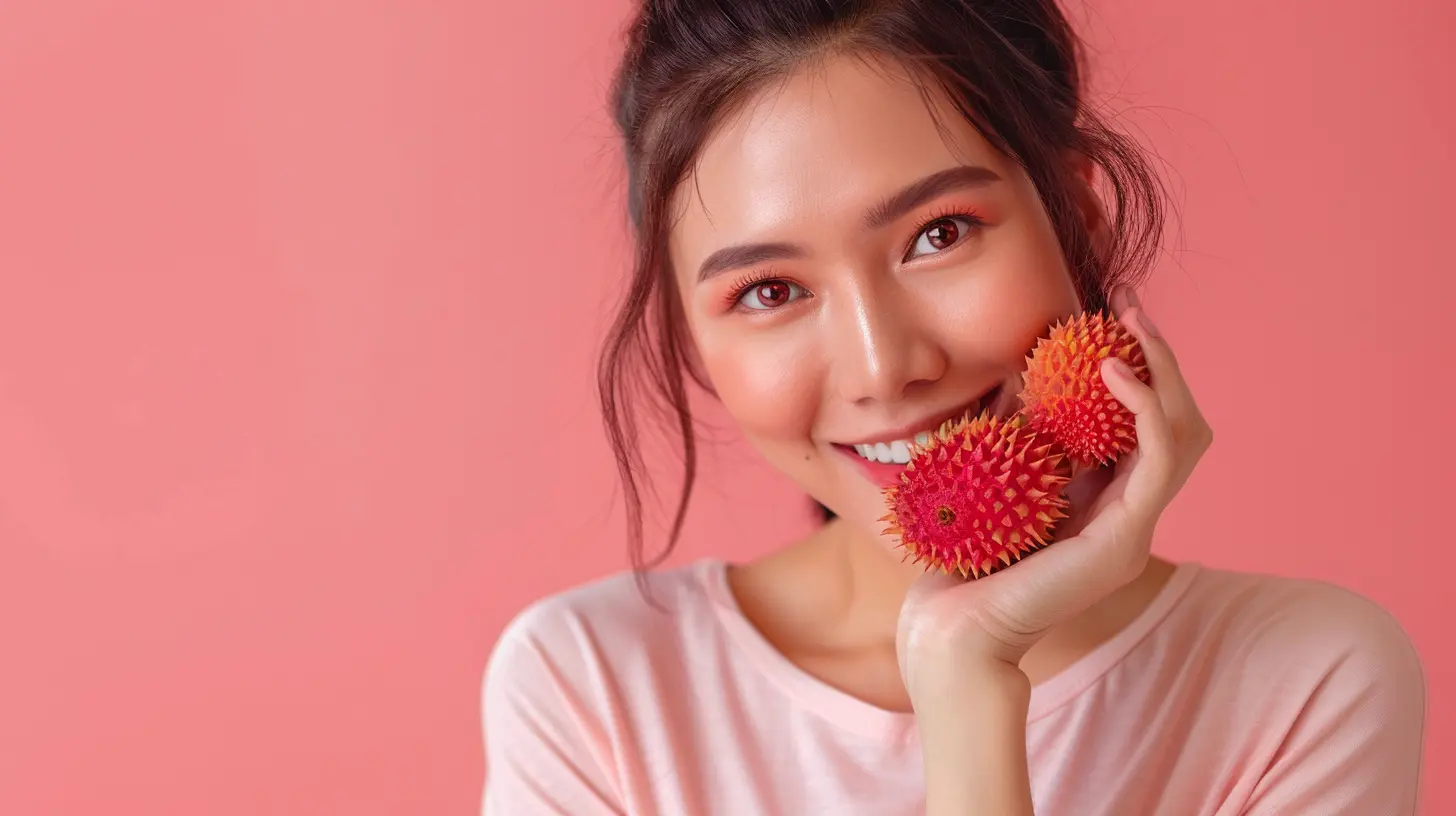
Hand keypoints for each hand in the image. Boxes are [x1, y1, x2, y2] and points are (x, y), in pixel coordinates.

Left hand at [895, 285, 1212, 692]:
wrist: (956, 626)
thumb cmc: (966, 560)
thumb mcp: (1000, 477)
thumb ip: (1022, 435)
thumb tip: (1022, 372)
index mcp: (1107, 503)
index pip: (1150, 428)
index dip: (1142, 370)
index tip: (1110, 319)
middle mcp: (1132, 515)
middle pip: (1183, 425)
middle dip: (1164, 359)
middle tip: (1131, 309)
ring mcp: (1136, 528)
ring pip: (1186, 434)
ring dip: (1164, 371)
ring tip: (1128, 328)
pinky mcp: (1127, 536)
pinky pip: (1159, 456)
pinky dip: (1146, 406)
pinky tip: (1113, 369)